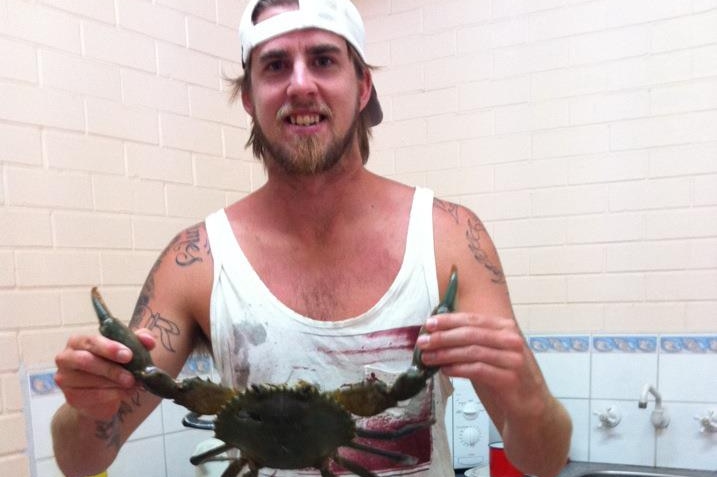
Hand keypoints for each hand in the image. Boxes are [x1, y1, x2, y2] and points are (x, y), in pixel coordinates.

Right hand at [54, 330, 155, 419]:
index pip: (91, 341)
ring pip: (90, 380)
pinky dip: (113, 394)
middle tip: (131, 376)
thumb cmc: (114, 364)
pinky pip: (92, 396)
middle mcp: (66, 357)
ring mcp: (65, 378)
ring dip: (115, 383)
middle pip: (86, 361)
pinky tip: (126, 393)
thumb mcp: (128, 348)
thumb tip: (150, 341)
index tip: (128, 355)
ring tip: (133, 384)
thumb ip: (139, 340)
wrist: (103, 393)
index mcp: (78, 341)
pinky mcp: (71, 396)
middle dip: (111, 368)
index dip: (110, 348)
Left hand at [417, 312, 543, 411]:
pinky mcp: (510, 379)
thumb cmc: (506, 376)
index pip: (473, 319)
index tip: (429, 324)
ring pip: (472, 352)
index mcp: (506, 328)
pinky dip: (458, 369)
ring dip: (446, 354)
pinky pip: (478, 370)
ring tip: (428, 358)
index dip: (448, 321)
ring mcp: (513, 359)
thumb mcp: (491, 352)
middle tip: (423, 342)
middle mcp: (511, 340)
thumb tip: (438, 334)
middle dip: (442, 337)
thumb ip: (471, 341)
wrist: (531, 405)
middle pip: (470, 334)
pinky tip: (445, 370)